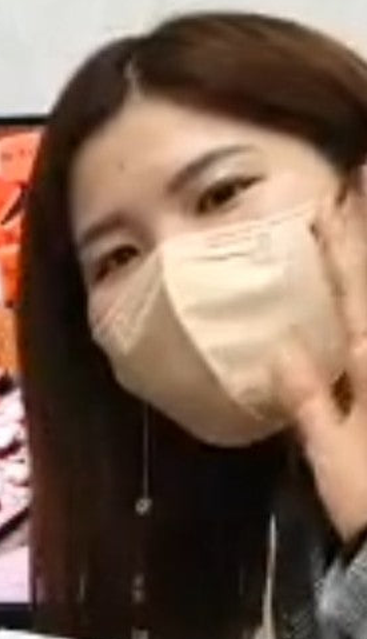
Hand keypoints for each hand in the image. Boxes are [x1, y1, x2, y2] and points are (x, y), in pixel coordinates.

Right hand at [276, 195, 366, 544]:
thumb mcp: (333, 457)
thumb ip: (309, 401)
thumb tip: (280, 345)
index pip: (353, 291)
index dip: (342, 243)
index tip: (332, 196)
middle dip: (362, 237)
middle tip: (360, 181)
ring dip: (364, 267)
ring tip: (362, 220)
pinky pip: (364, 348)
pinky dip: (356, 317)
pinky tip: (348, 310)